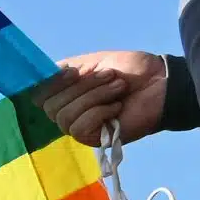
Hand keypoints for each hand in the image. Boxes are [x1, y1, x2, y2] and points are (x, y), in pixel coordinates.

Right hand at [36, 50, 167, 146]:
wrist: (161, 83)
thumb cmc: (133, 71)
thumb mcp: (96, 61)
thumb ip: (67, 68)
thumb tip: (41, 74)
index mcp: (67, 92)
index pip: (38, 96)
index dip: (50, 84)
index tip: (72, 72)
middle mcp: (69, 111)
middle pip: (50, 106)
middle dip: (82, 87)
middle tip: (109, 76)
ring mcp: (81, 127)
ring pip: (65, 117)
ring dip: (94, 97)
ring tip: (118, 88)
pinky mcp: (94, 139)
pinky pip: (79, 127)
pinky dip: (99, 112)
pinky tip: (117, 107)